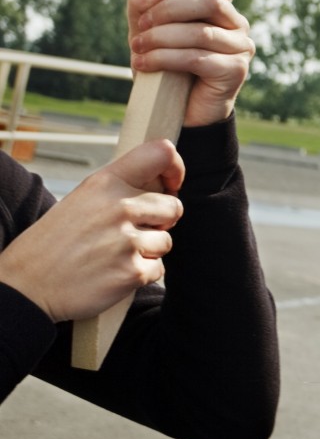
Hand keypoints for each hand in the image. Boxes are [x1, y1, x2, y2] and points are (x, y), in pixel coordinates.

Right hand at [0, 140, 185, 322]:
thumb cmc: (56, 242)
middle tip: (127, 233)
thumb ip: (120, 189)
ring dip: (147, 251)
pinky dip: (140, 274)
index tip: (171, 185)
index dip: (174, 168)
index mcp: (106, 183)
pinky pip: (158, 269)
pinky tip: (111, 273)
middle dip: (159, 222)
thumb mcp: (82, 199)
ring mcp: (127, 240)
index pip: (161, 153)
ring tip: (112, 255)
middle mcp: (120, 207)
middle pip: (173, 206)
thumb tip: (166, 186)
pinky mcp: (132, 272)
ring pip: (166, 241)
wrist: (26, 285)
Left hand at [128, 0, 254, 127]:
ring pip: (200, 32)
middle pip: (210, 1)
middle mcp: (236, 23)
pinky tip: (143, 64)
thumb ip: (144, 3)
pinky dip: (164, 59)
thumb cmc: (163, 65)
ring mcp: (241, 47)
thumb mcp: (145, 29)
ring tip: (136, 49)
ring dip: (161, 39)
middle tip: (142, 26)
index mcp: (218, 7)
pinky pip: (197, 58)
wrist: (175, 111)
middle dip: (169, 11)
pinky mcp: (235, 71)